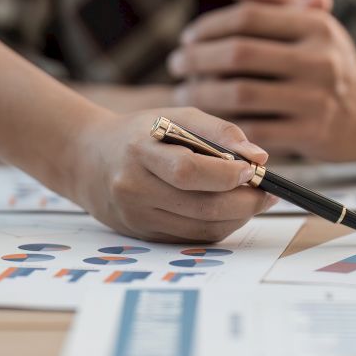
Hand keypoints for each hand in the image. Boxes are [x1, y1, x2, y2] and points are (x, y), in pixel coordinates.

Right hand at [69, 107, 274, 241]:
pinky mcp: (143, 235)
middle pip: (200, 206)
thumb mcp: (174, 117)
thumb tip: (259, 157)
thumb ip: (218, 132)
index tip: (253, 170)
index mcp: (139, 151)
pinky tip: (229, 211)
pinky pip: (192, 238)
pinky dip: (218, 227)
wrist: (88, 159)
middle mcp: (134, 188)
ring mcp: (137, 216)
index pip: (188, 171)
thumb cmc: (139, 133)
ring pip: (201, 228)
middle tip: (267, 193)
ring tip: (252, 200)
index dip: (226, 175)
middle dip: (244, 202)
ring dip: (237, 218)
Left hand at [168, 0, 355, 160]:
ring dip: (202, 94)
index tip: (187, 38)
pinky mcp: (311, 135)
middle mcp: (320, 59)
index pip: (249, 17)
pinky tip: (207, 121)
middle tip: (175, 65)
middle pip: (239, 54)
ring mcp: (316, 99)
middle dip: (197, 59)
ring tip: (183, 92)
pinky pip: (253, 129)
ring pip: (240, 94)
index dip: (209, 27)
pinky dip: (223, 125)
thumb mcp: (310, 25)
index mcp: (315, 25)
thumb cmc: (327, 62)